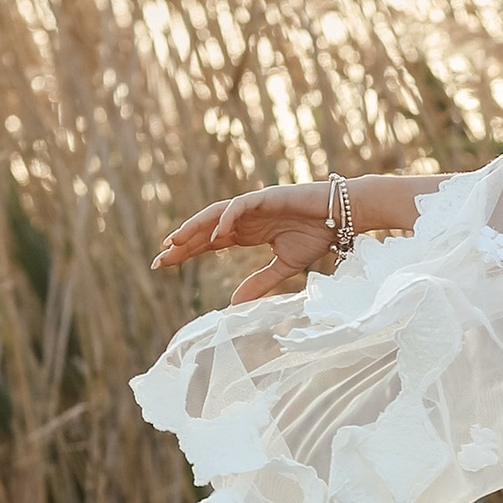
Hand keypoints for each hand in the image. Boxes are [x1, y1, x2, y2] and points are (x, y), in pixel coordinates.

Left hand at [153, 176, 417, 304]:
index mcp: (246, 232)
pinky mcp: (267, 197)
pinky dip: (227, 219)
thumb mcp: (284, 267)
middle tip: (159, 260)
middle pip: (204, 229)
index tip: (164, 264)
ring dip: (194, 227)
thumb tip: (234, 305)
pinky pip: (241, 206)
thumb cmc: (317, 236)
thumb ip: (259, 282)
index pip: (208, 242)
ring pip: (215, 214)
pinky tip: (215, 235)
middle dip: (182, 243)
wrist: (343, 217)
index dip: (186, 251)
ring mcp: (254, 205)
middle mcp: (244, 218)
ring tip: (175, 241)